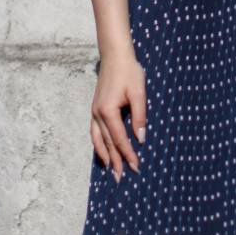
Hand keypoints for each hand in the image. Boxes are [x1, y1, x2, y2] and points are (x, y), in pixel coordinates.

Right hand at [90, 51, 145, 180]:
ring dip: (104, 155)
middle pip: (107, 143)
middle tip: (121, 178)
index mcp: (108, 111)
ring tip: (110, 169)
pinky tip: (102, 150)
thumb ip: (140, 117)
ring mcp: (94, 111)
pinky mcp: (95, 108)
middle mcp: (98, 114)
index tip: (136, 167)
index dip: (128, 154)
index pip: (120, 139)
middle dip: (115, 161)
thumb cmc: (129, 72)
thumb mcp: (138, 93)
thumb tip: (141, 139)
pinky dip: (98, 144)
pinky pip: (94, 131)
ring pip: (97, 139)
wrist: (115, 55)